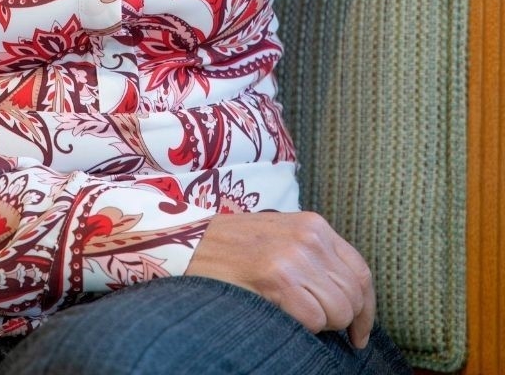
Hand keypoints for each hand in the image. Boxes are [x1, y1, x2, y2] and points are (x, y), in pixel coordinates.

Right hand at [185, 210, 374, 348]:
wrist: (191, 243)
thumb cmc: (237, 247)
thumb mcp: (283, 237)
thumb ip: (315, 255)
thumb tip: (349, 294)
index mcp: (314, 225)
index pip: (361, 272)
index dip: (366, 308)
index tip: (359, 331)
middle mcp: (310, 238)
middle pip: (353, 295)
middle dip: (343, 320)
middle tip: (322, 327)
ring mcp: (295, 258)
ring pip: (338, 311)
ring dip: (322, 325)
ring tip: (296, 315)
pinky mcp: (279, 280)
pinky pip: (314, 320)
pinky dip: (303, 327)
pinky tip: (282, 315)